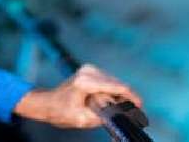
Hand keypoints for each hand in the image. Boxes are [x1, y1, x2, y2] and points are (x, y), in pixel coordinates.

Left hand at [12, 64, 143, 128]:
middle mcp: (88, 72)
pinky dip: (114, 91)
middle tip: (133, 112)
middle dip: (127, 97)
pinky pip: (109, 81)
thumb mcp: (83, 119)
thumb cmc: (62, 112)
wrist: (49, 103)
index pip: (117, 86)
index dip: (131, 97)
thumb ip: (104, 116)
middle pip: (118, 84)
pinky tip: (113, 101)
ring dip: (120, 95)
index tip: (140, 106)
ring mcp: (89, 69)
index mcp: (86, 82)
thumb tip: (120, 114)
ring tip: (121, 108)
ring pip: (115, 82)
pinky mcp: (91, 70)